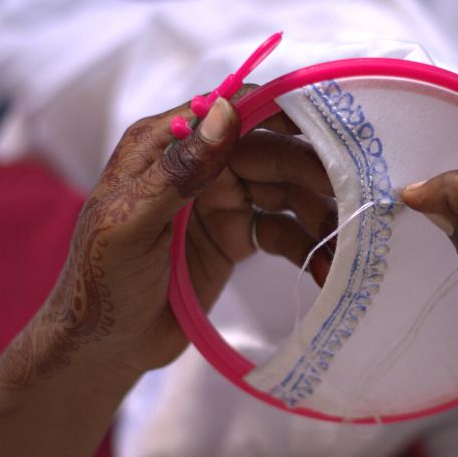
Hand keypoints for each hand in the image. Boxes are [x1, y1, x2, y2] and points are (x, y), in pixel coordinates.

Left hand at [12, 92, 334, 380]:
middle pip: (270, 150)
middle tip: (356, 194)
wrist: (103, 346)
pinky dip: (307, 247)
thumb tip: (224, 111)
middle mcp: (199, 164)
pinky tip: (327, 269)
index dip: (281, 112)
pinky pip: (281, 230)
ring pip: (284, 191)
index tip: (331, 127)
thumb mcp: (131, 224)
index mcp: (165, 144)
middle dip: (313, 171)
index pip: (231, 110)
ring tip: (350, 241)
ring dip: (318, 213)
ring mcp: (221, 199)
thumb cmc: (100, 280)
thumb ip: (178, 171)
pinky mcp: (236, 236)